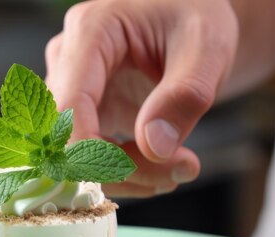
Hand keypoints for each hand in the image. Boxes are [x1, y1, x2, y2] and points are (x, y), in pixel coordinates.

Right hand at [45, 0, 238, 196]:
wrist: (192, 26)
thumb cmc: (197, 22)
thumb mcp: (207, 50)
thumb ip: (183, 96)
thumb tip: (154, 148)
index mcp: (90, 31)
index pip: (69, 108)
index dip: (96, 154)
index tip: (149, 175)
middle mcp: (67, 58)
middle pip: (70, 136)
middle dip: (120, 169)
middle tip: (181, 171)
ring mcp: (69, 86)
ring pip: (76, 153)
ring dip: (124, 175)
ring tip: (179, 169)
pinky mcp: (80, 110)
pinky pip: (88, 154)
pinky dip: (123, 171)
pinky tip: (161, 168)